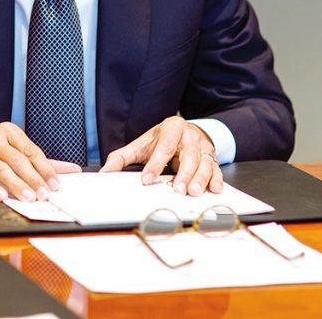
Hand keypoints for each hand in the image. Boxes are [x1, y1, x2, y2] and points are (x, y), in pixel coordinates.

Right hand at [0, 122, 81, 201]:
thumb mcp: (11, 149)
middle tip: (44, 195)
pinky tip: (0, 196)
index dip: (45, 169)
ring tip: (28, 198)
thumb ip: (39, 161)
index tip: (55, 185)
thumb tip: (71, 170)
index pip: (31, 151)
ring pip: (1, 169)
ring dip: (16, 185)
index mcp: (8, 132)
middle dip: (33, 179)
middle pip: (17, 161)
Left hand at [99, 116, 222, 196]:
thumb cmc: (159, 141)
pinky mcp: (212, 158)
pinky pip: (216, 169)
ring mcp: (202, 147)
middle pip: (188, 155)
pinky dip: (216, 180)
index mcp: (170, 128)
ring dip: (200, 179)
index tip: (146, 179)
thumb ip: (121, 158)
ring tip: (192, 193)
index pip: (163, 146)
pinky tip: (213, 189)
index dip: (155, 163)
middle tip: (177, 190)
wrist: (184, 132)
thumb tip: (104, 173)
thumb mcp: (140, 146)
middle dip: (183, 174)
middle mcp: (189, 136)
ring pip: (204, 163)